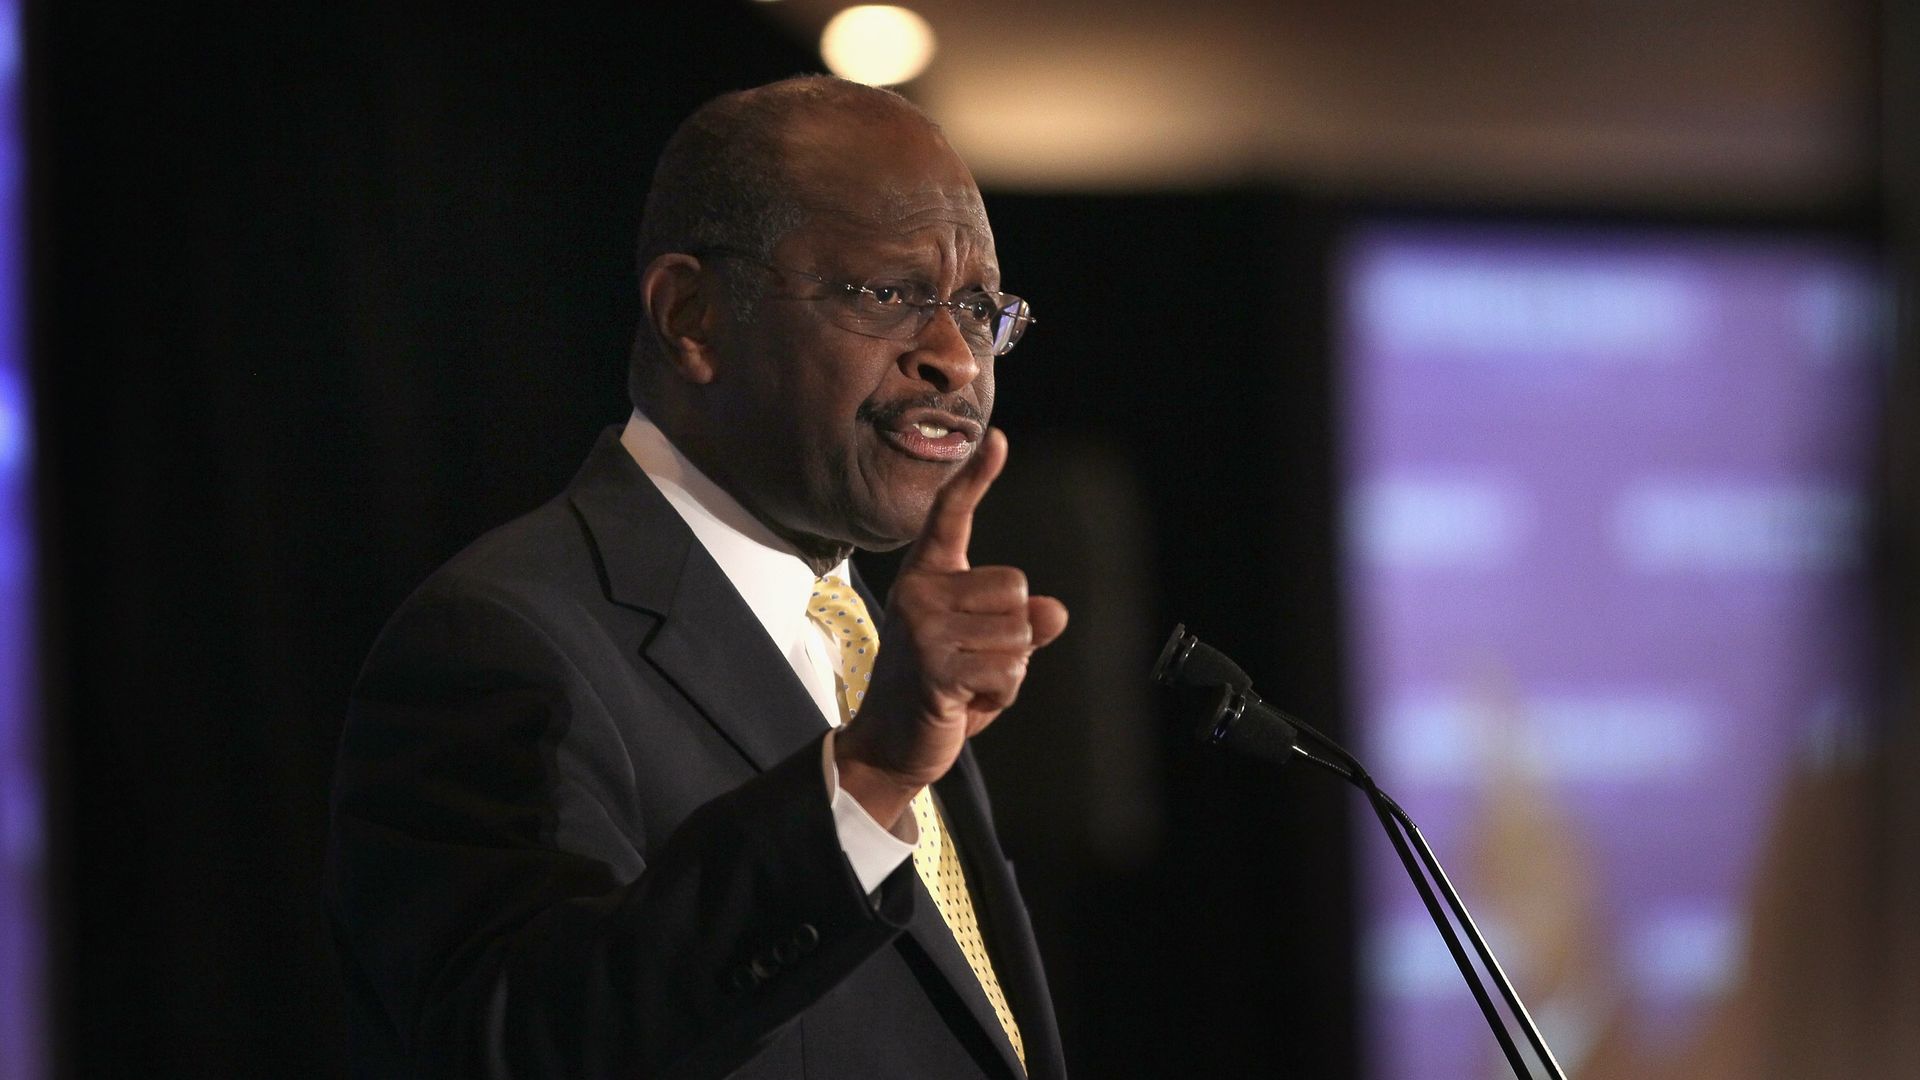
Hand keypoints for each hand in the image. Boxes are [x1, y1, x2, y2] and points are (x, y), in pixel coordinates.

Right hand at [833, 429, 1069, 828]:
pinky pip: (1008, 669)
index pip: (952, 516)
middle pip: (1016, 589)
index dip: (977, 478)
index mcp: (927, 575)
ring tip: (967, 681)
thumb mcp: (984, 646)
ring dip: (1007, 669)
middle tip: (972, 660)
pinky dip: (1001, 693)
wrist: (890, 744)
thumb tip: (1054, 611)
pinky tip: (965, 701)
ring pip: (1019, 634)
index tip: (999, 440)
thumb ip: (1020, 622)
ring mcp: (924, 629)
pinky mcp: (935, 668)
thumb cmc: (939, 687)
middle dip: (1013, 634)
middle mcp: (920, 592)